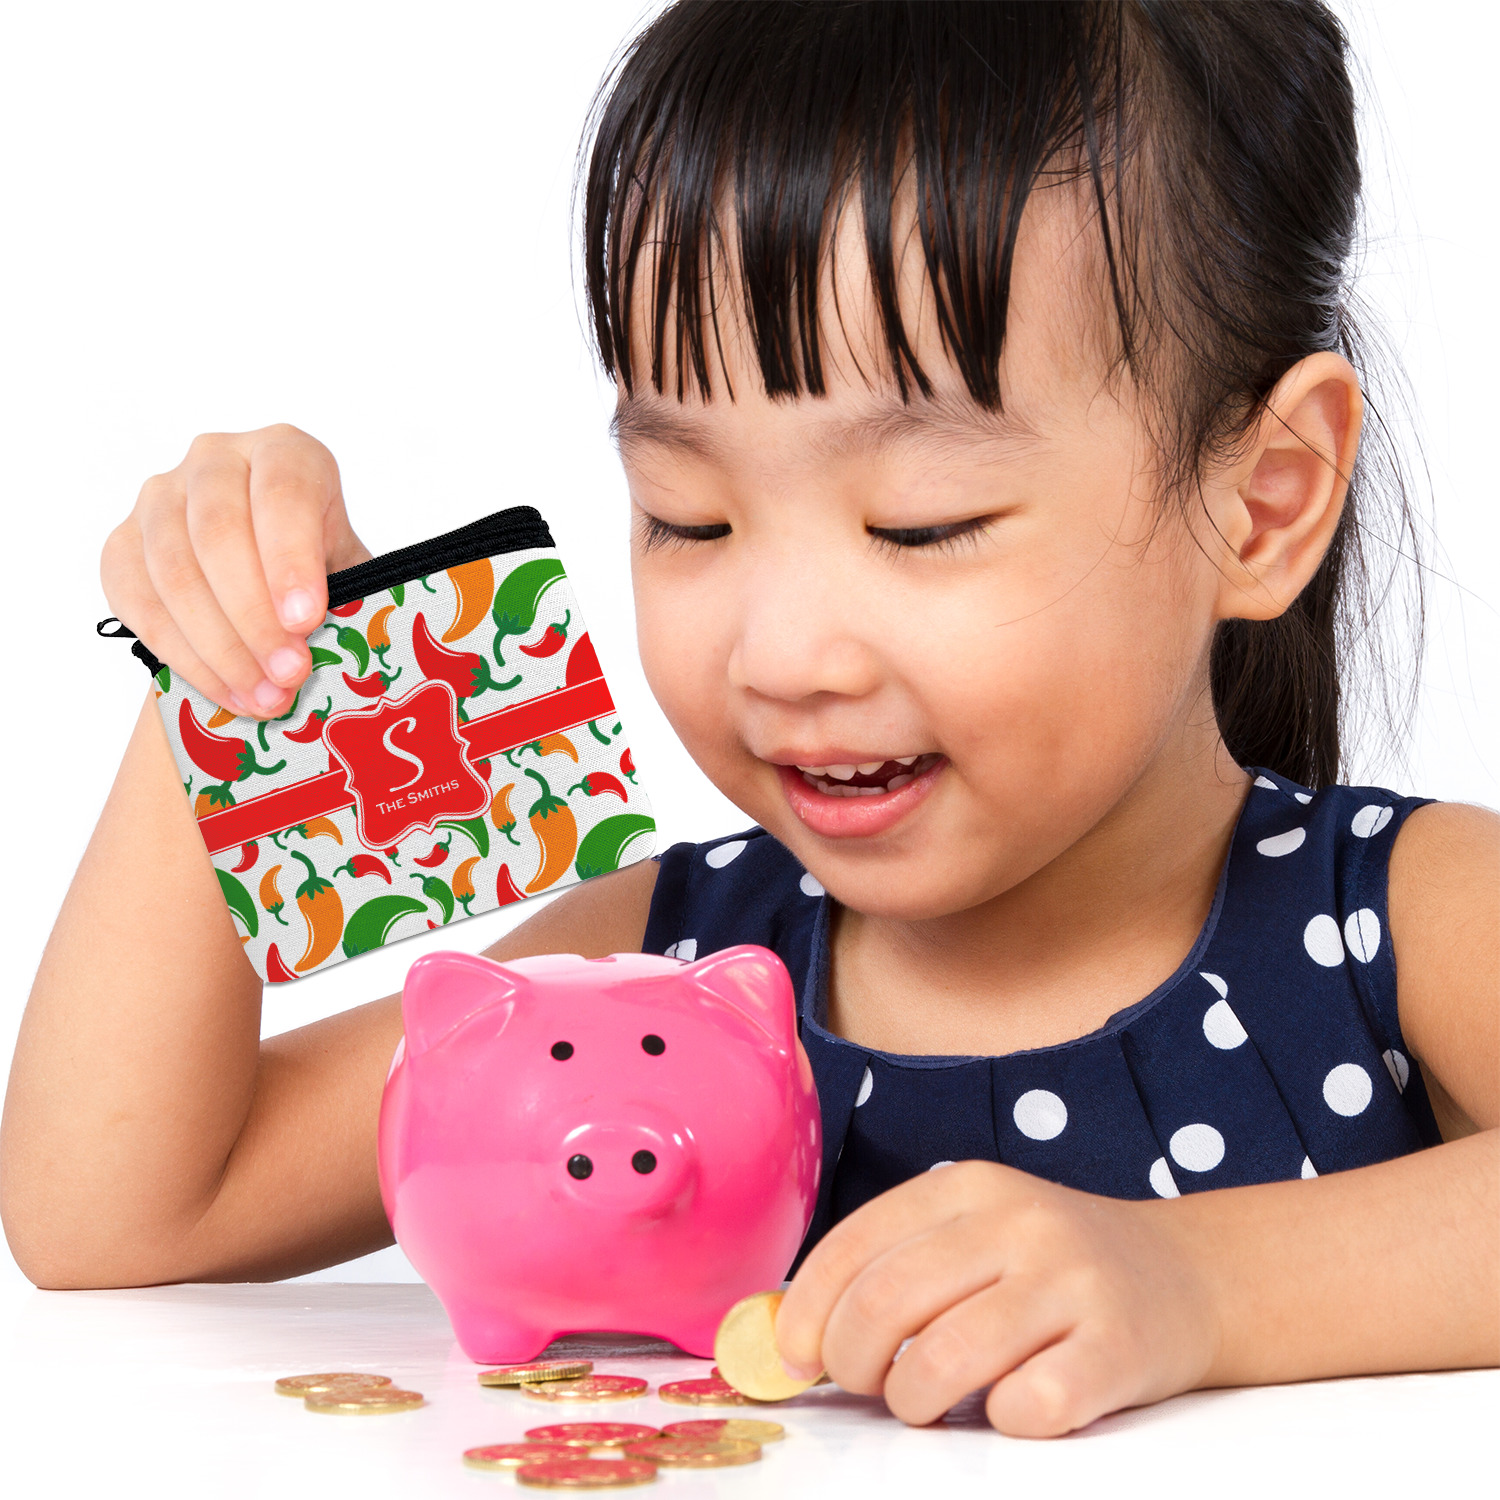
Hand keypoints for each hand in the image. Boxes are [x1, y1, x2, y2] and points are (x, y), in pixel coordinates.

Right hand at [101, 425, 371, 716]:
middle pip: (220, 535)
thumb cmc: (321, 567)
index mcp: (285, 452)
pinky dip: (184, 656)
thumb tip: (350, 643)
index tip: (306, 620)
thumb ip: (351, 591)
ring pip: (175, 572)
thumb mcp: (351, 567)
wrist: (268, 577)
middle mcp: (215, 460)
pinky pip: (138, 602)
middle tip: (289, 673)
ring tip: (264, 697)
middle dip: (255, 617)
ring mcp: (159, 498)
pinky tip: (227, 692)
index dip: (291, 559)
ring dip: (221, 647)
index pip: (283, 492)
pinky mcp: (122, 543)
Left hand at [775, 1160, 1218, 1436]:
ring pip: (945, 1358)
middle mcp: (1018, 1222)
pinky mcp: (1118, 1349)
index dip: (809, 1308)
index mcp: (970, 1186)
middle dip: (852, 1361)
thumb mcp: (977, 1234)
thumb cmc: (1051, 1268)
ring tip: (925, 1402)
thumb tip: (795, 1334)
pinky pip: (1026, 1406)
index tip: (798, 1354)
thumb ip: (898, 1266)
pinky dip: (999, 1421)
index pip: (857, 1243)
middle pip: (889, 1299)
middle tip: (864, 1386)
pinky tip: (1010, 1406)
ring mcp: (1071, 1282)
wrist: (1186, 1276)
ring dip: (913, 1400)